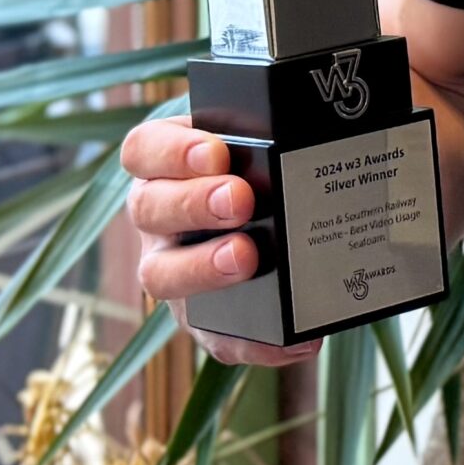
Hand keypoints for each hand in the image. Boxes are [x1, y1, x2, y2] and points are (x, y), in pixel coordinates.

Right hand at [123, 114, 321, 367]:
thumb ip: (272, 127)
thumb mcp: (256, 133)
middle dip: (194, 204)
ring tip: (247, 259)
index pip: (144, 150)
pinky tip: (297, 340)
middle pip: (150, 210)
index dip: (172, 151)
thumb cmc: (260, 157)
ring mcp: (170, 267)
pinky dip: (255, 342)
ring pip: (162, 274)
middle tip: (240, 200)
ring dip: (204, 268)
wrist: (272, 203)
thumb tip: (319, 121)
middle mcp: (155, 216)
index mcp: (161, 162)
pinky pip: (216, 336)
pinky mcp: (199, 317)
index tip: (216, 151)